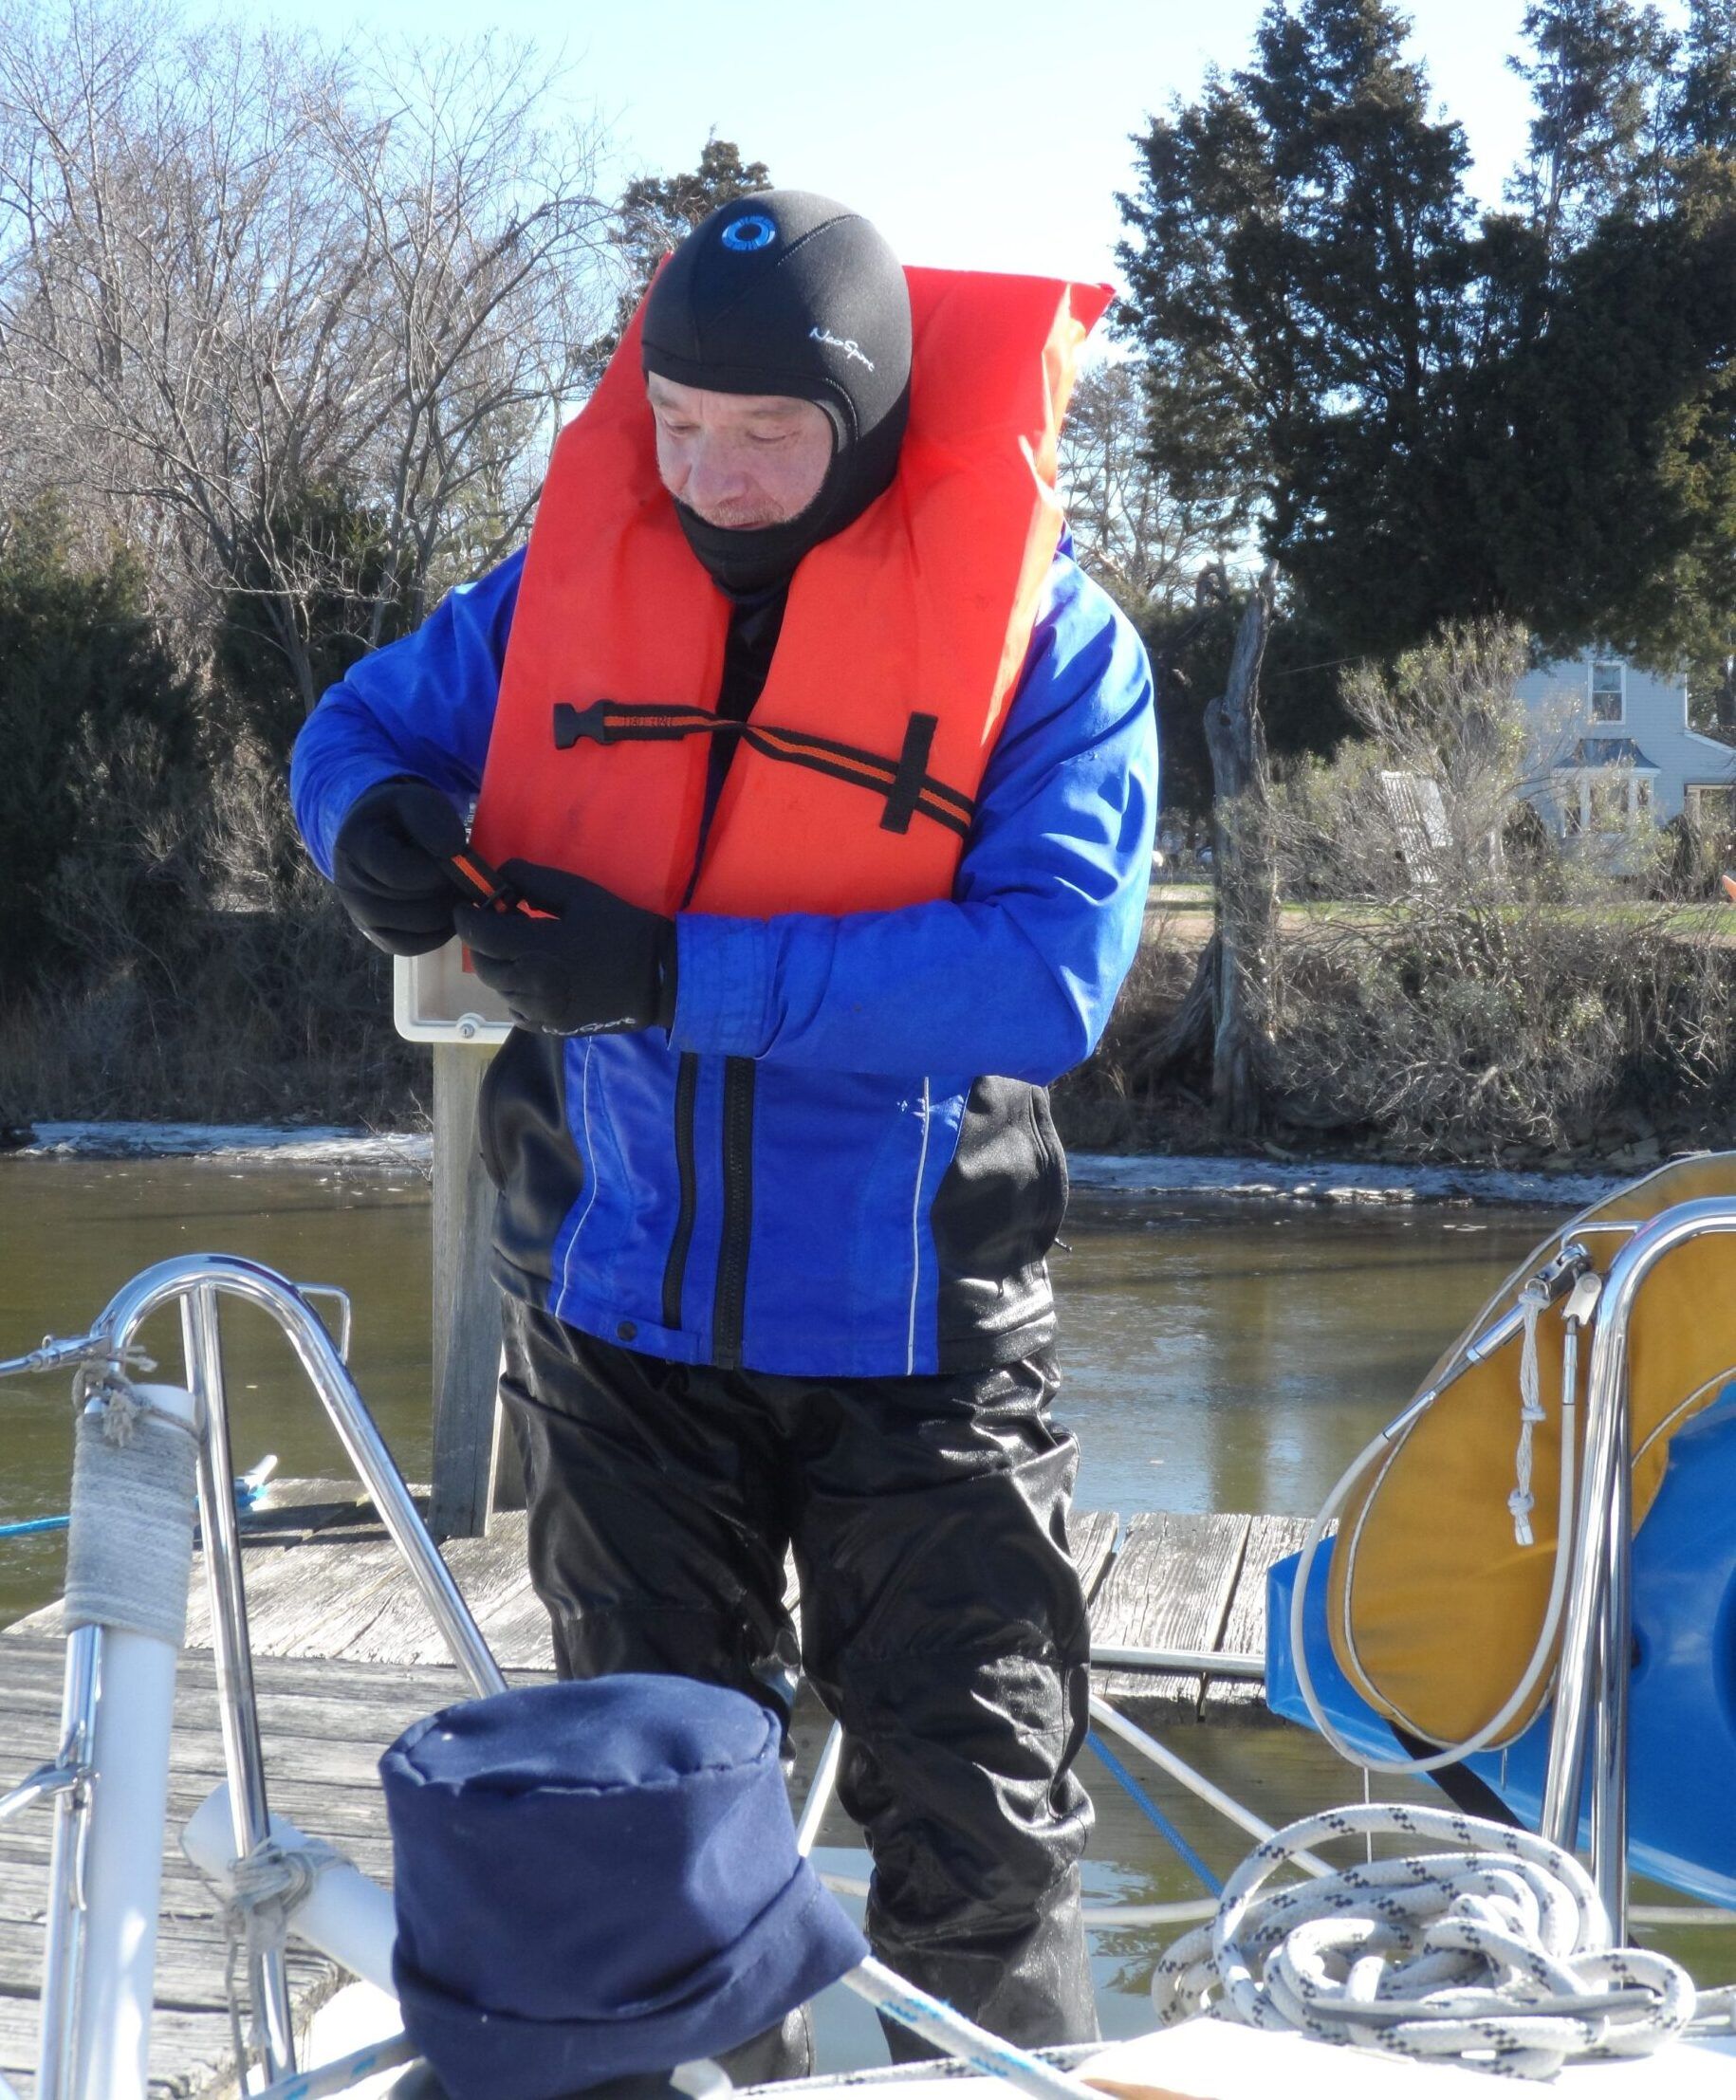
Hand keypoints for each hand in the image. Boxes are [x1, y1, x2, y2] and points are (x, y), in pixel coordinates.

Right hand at [330, 778, 466, 954]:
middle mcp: (349, 889)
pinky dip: (441, 931)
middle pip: (417, 905)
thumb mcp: (413, 799)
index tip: (451, 852)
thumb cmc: (399, 817)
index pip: (401, 874)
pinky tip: (446, 905)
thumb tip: (452, 852)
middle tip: (460, 871)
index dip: (437, 868)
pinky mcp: (379, 937)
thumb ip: (430, 817)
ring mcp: (362, 917)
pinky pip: (417, 946)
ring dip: (449, 908)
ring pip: (422, 928)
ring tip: (453, 884)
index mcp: (354, 848)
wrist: (379, 834)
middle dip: (449, 888)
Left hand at [454, 860, 676, 1035]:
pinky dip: (514, 993)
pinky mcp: (551, 1027)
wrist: (659, 978)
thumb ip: (534, 881)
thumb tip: (502, 878)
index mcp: (536, 948)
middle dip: (480, 942)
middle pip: (483, 964)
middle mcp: (531, 984)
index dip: (465, 918)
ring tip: (517, 950)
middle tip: (493, 924)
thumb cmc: (621, 930)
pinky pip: (516, 1010)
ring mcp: (540, 1011)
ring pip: (498, 988)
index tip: (464, 906)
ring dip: (499, 967)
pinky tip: (532, 978)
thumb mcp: (580, 893)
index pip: (480, 934)